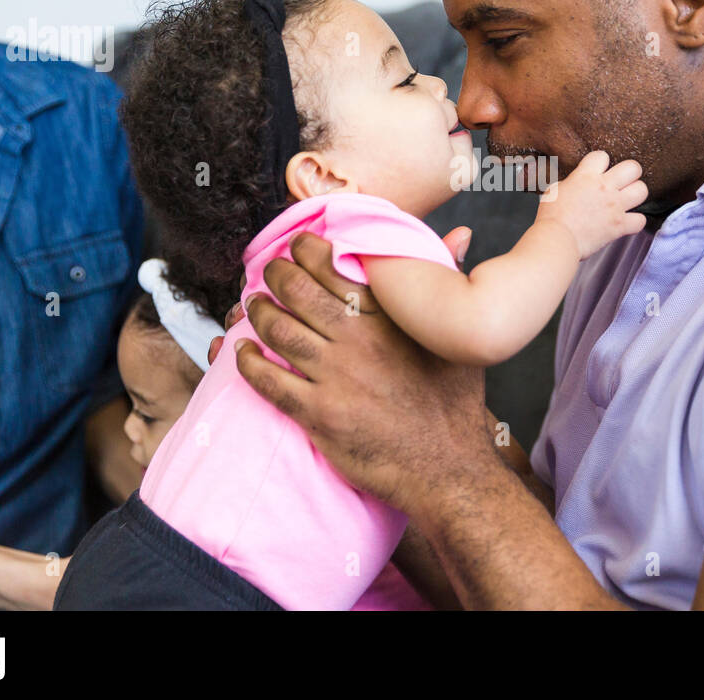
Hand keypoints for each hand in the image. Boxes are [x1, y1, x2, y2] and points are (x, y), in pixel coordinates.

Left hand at [232, 231, 497, 513]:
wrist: (448, 468)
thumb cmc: (456, 404)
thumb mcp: (459, 336)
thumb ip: (450, 282)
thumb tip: (461, 235)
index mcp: (390, 317)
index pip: (335, 267)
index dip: (308, 250)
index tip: (298, 245)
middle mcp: (359, 340)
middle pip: (298, 292)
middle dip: (275, 274)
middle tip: (269, 272)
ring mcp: (336, 378)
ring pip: (279, 331)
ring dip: (258, 312)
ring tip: (253, 305)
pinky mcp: (320, 415)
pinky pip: (270, 382)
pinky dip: (249, 363)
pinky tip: (242, 353)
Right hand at [536, 150, 647, 257]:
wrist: (557, 239)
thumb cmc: (551, 217)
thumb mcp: (554, 190)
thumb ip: (571, 183)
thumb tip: (575, 184)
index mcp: (586, 176)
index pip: (602, 155)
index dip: (601, 162)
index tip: (598, 170)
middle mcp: (604, 187)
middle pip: (633, 168)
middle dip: (629, 173)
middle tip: (622, 181)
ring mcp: (615, 206)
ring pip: (642, 190)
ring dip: (636, 194)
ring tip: (628, 199)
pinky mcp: (620, 225)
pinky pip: (640, 220)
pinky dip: (635, 221)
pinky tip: (627, 222)